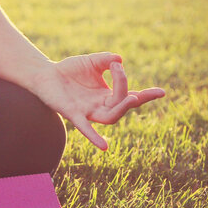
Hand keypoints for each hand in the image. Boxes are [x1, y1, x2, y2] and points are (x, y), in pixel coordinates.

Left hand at [29, 52, 164, 150]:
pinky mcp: (73, 114)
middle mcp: (100, 106)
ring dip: (122, 108)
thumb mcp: (92, 61)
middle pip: (122, 104)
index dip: (146, 96)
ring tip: (131, 97)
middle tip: (119, 70)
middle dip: (126, 89)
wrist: (46, 74)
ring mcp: (88, 112)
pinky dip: (95, 137)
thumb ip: (106, 60)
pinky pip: (85, 128)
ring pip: (110, 117)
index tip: (162, 92)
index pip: (130, 97)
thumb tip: (119, 60)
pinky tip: (105, 147)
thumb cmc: (70, 70)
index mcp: (107, 95)